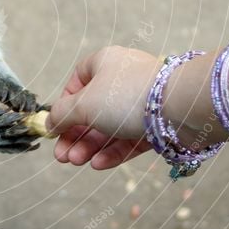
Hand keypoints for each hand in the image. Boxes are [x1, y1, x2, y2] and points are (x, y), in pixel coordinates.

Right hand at [46, 46, 159, 168]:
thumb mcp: (83, 105)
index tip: (56, 124)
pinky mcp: (156, 125)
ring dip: (90, 146)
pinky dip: (112, 152)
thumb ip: (62, 114)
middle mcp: (122, 81)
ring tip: (76, 162)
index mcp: (104, 64)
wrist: (180, 107)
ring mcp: (140, 103)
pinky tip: (97, 164)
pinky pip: (129, 139)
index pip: (78, 82)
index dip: (65, 104)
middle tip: (62, 156)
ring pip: (110, 128)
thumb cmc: (126, 96)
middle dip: (75, 135)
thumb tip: (49, 122)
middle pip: (92, 110)